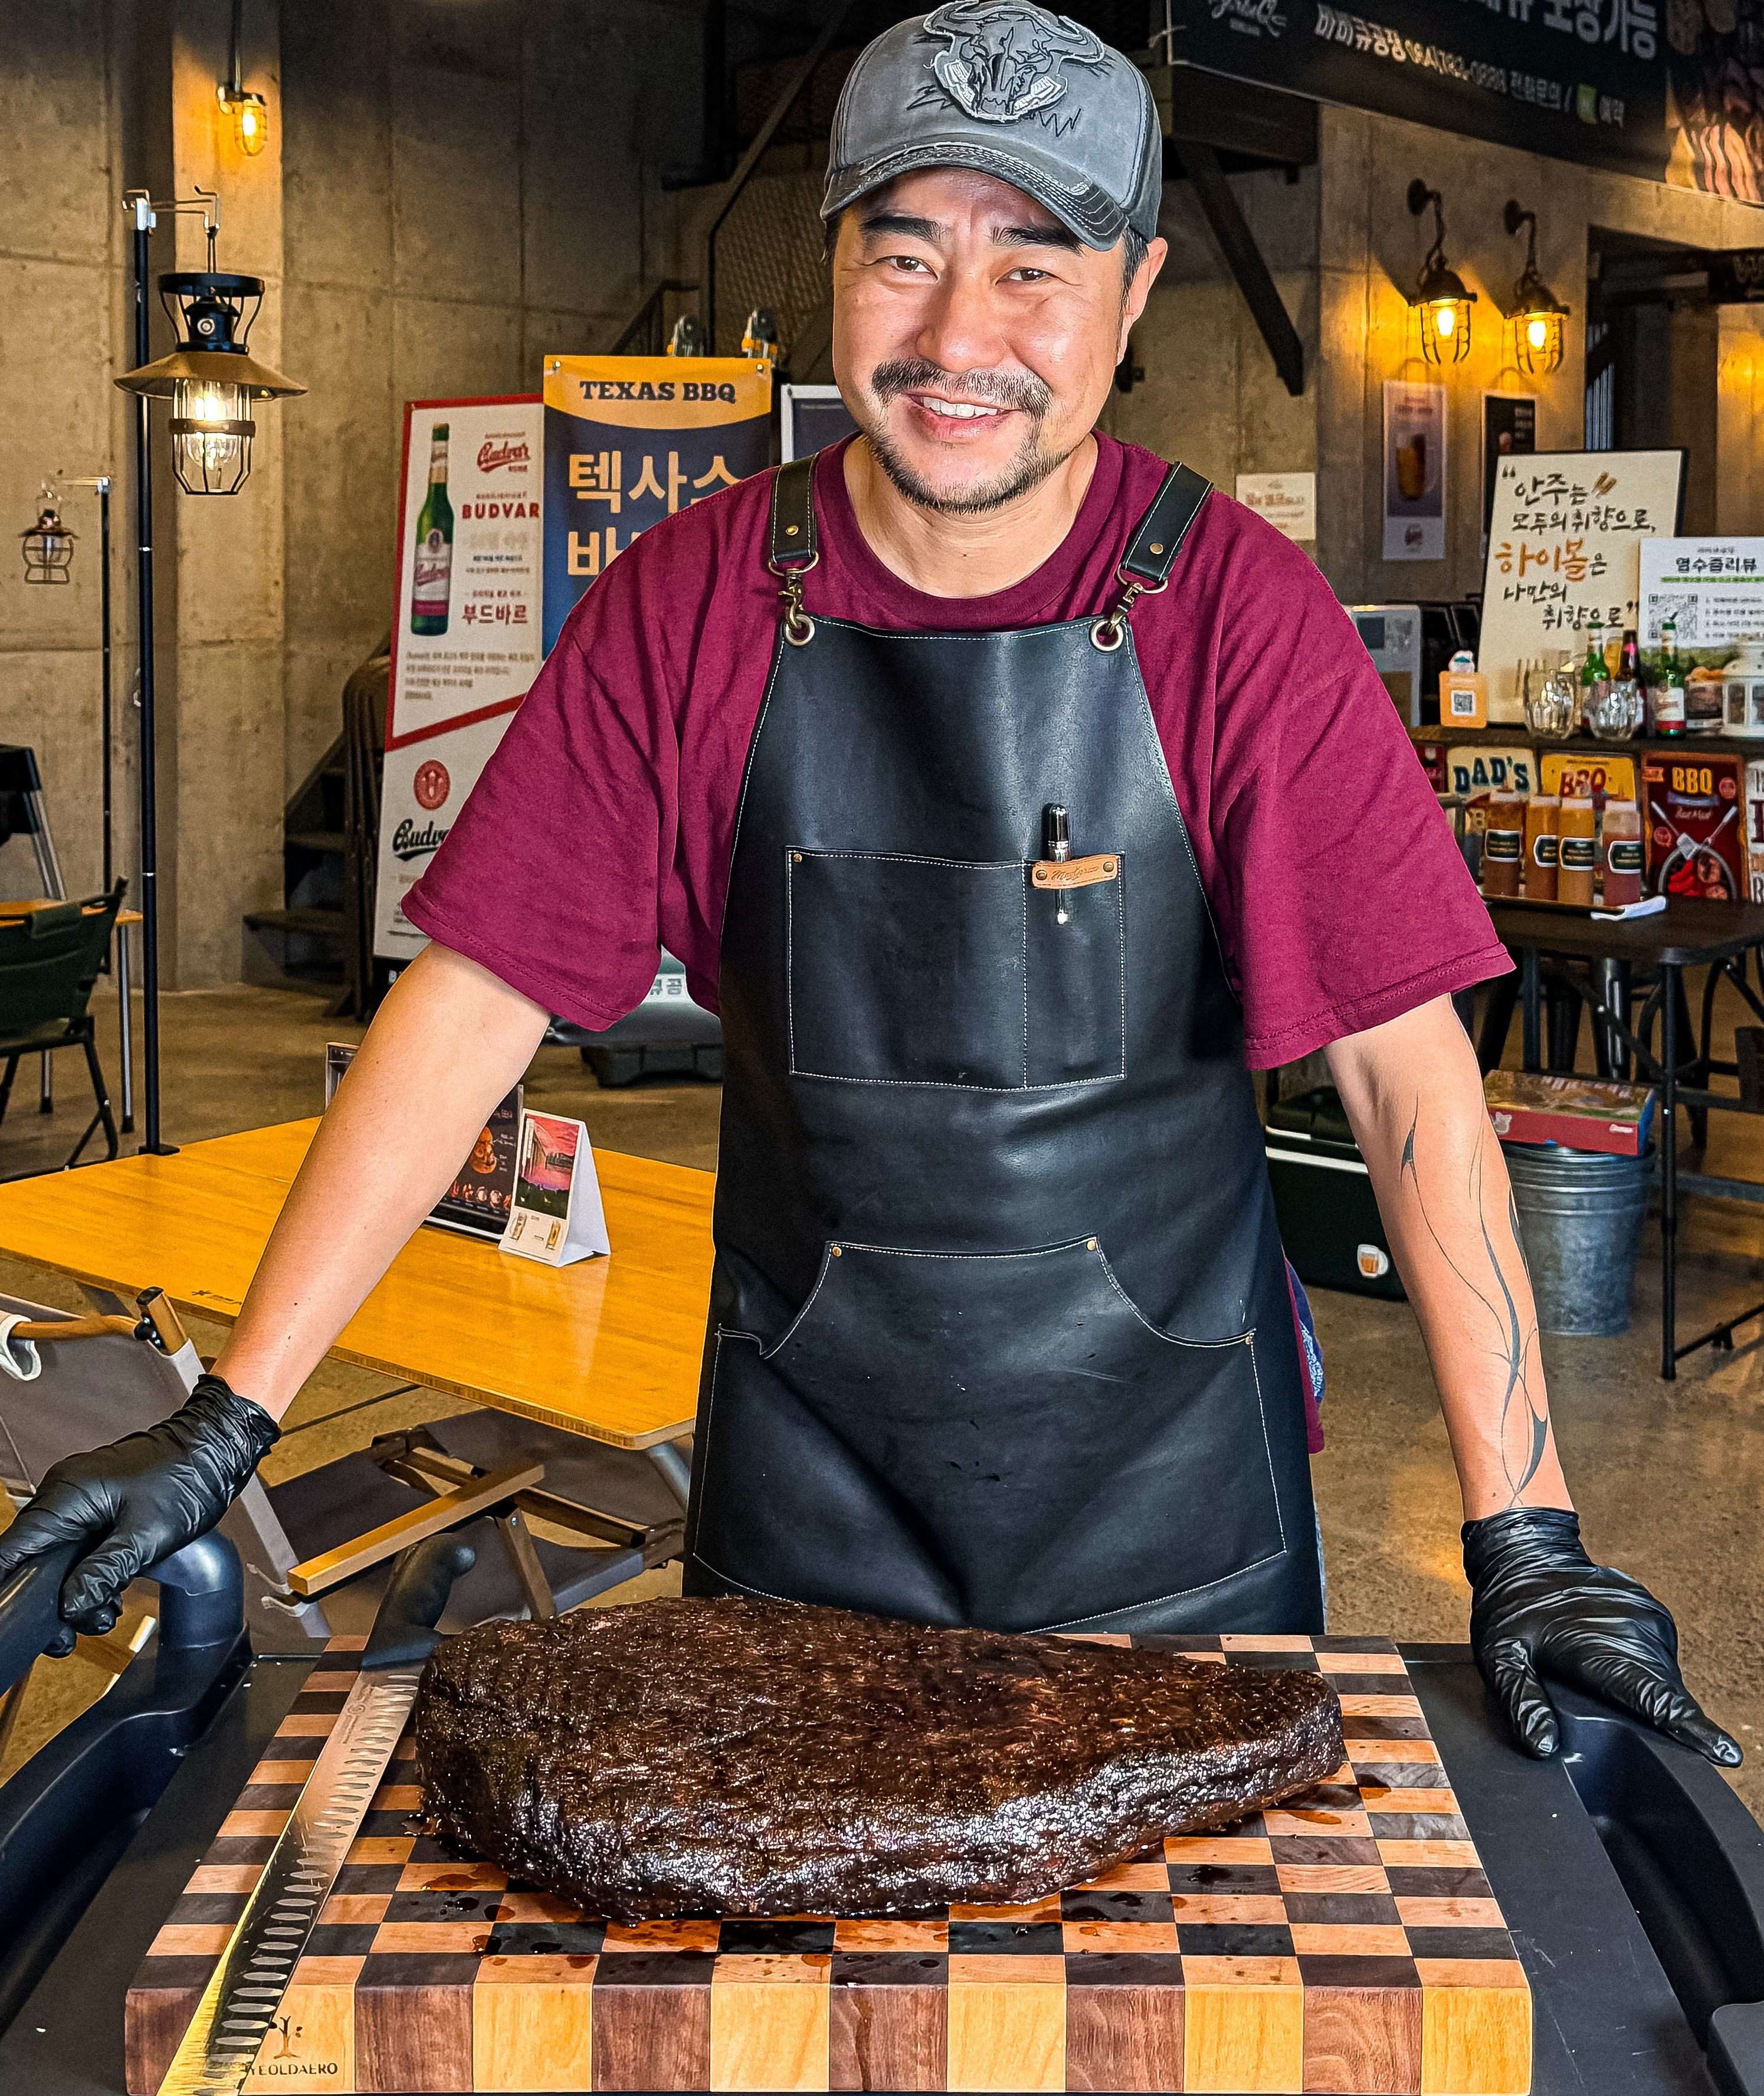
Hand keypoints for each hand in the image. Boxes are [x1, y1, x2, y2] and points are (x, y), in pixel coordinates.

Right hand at [0, 1373, 277, 1649]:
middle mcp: (65, 1494)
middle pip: (33, 1560)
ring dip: (77, 1592)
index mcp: (66, 1496)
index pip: (11, 1550)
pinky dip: (92, 1574)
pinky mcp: (99, 1505)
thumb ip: (102, 1574)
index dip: (10, 1587)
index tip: (17, 1617)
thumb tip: (69, 1606)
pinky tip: (112, 1593)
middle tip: (68, 1634)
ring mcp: (82, 1499)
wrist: (218, 1447)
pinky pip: (81, 1547)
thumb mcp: (146, 1537)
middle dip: (51, 1602)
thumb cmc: (189, 1477)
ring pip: (59, 1559)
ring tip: (102, 1613)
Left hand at [1464, 1506, 1738, 1765]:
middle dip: (1660, 1720)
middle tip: (1622, 1719)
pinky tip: (1614, 1664)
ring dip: (1647, 1691)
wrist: (1525, 1553)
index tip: (1724, 1753)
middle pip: (1664, 1693)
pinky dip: (1643, 1669)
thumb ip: (1521, 1701)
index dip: (1688, 1728)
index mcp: (1597, 1646)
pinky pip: (1658, 1657)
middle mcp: (1632, 1628)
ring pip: (1663, 1677)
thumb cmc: (1510, 1608)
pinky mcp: (1652, 1612)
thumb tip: (1544, 1745)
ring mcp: (1646, 1616)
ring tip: (1607, 1684)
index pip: (1653, 1695)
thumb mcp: (1498, 1656)